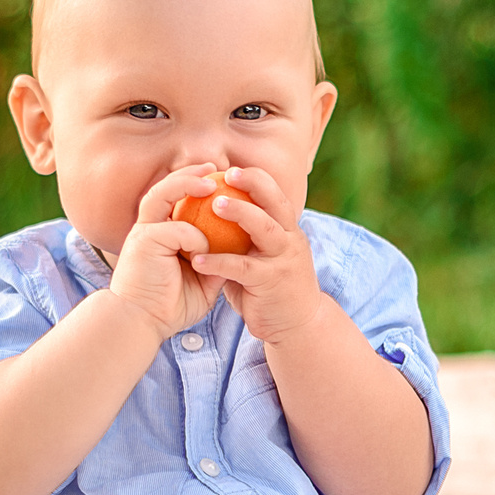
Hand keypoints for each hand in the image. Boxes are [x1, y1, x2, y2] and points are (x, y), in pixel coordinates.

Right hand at [106, 163, 225, 338]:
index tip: (218, 180)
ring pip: (162, 195)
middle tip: (214, 167)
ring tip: (211, 181)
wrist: (143, 323)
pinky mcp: (143, 241)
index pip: (173, 200)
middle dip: (189, 173)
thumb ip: (215, 261)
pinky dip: (194, 238)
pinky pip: (176, 229)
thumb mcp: (202, 281)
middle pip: (164, 188)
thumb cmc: (170, 307)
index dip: (192, 185)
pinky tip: (205, 250)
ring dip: (186, 183)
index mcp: (158, 234)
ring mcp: (142, 233)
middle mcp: (147, 228)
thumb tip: (240, 247)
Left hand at [185, 166, 328, 343]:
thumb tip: (212, 216)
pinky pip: (242, 267)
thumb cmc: (270, 289)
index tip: (231, 169)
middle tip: (226, 174)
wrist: (298, 325)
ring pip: (265, 227)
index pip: (275, 195)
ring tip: (215, 204)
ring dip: (241, 212)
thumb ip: (245, 239)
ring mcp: (284, 260)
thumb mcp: (262, 258)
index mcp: (287, 230)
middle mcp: (290, 240)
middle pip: (275, 202)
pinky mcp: (271, 281)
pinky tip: (197, 259)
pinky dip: (218, 261)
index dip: (255, 179)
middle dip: (253, 184)